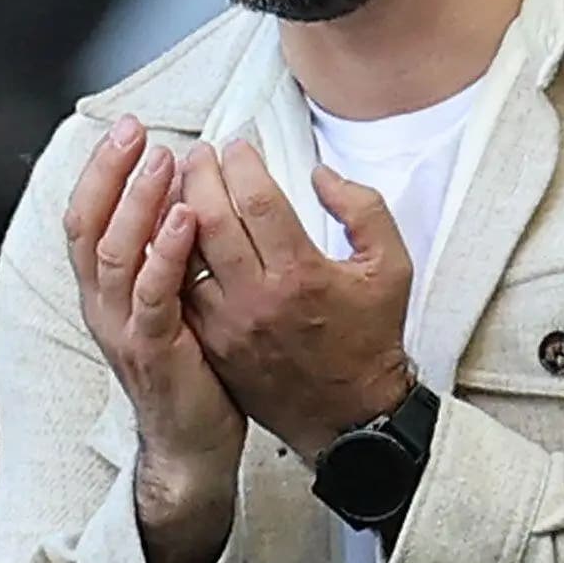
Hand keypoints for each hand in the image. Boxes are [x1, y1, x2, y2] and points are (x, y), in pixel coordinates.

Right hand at [63, 117, 245, 531]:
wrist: (193, 444)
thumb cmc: (190, 366)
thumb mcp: (171, 301)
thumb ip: (165, 254)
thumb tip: (183, 192)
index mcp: (105, 291)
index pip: (86, 217)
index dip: (102, 171)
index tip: (129, 127)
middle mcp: (103, 306)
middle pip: (89, 226)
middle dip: (110, 173)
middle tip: (137, 130)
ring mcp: (124, 330)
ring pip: (116, 255)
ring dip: (138, 203)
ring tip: (164, 161)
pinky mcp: (154, 352)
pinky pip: (154, 296)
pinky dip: (166, 253)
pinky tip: (186, 218)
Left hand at [163, 141, 418, 460]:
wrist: (350, 416)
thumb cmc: (370, 339)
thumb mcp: (391, 267)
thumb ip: (363, 209)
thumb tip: (321, 176)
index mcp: (302, 273)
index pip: (258, 200)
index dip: (243, 163)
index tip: (238, 146)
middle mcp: (259, 298)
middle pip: (211, 218)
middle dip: (200, 175)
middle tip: (200, 155)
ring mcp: (229, 325)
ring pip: (184, 254)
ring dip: (178, 214)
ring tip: (180, 188)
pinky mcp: (213, 345)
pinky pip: (180, 291)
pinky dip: (172, 259)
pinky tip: (174, 237)